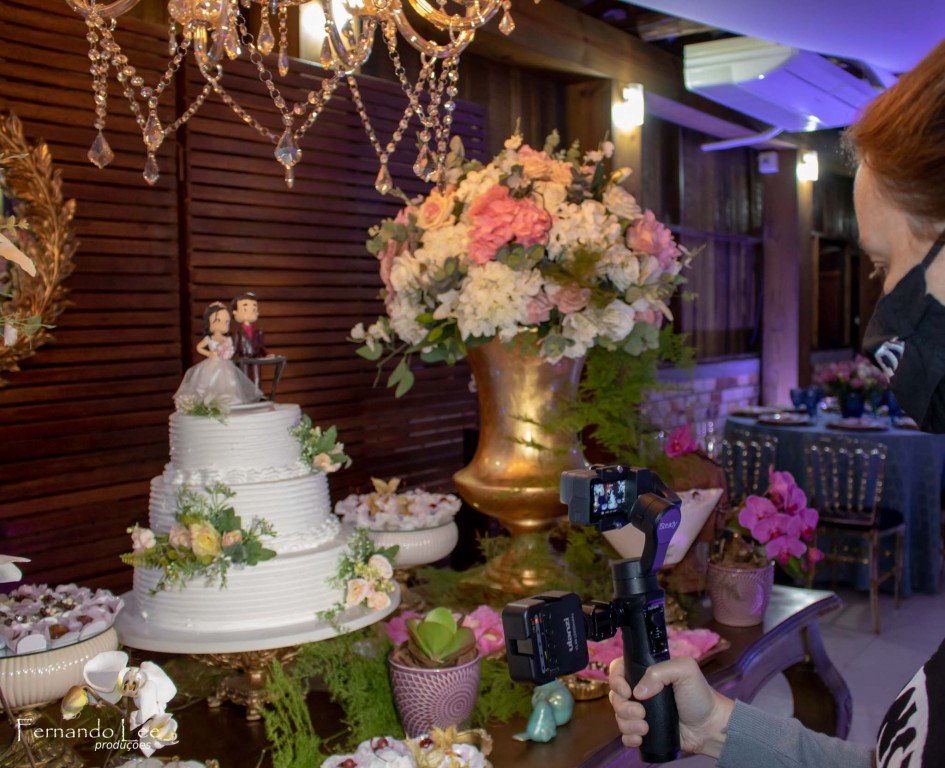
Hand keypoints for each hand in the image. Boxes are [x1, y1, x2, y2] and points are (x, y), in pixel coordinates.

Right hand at [608, 656, 733, 757]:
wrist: (710, 727)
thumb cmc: (699, 696)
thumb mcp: (685, 670)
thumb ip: (660, 671)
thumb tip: (638, 691)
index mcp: (646, 673)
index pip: (618, 670)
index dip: (616, 680)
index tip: (627, 691)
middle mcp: (640, 691)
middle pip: (615, 696)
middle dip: (624, 707)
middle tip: (641, 713)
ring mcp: (641, 712)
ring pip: (619, 716)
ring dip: (627, 723)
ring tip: (645, 728)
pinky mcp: (644, 731)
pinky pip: (625, 735)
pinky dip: (628, 737)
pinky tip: (640, 739)